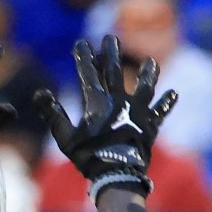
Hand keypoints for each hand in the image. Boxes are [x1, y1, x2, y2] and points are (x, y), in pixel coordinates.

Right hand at [33, 36, 176, 197]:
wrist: (118, 173)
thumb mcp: (65, 138)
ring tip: (151, 62)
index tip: (81, 43)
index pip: (88, 74)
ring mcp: (138, 111)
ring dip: (147, 73)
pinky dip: (165, 103)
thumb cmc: (88, 157)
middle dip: (111, 54)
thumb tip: (39, 93)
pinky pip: (160, 112)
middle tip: (110, 39)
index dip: (83, 58)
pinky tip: (173, 93)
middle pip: (115, 72)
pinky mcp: (150, 124)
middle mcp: (120, 101)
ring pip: (144, 86)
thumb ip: (53, 114)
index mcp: (97, 103)